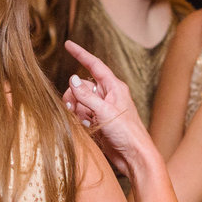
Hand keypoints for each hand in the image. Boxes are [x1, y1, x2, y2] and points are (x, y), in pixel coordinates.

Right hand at [63, 40, 147, 173]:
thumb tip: (72, 79)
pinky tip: (88, 128)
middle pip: (81, 86)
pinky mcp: (98, 121)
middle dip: (74, 96)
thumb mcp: (105, 111)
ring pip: (79, 101)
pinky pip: (81, 114)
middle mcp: (108, 95)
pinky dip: (80, 120)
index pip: (94, 65)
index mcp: (114, 87)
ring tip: (84, 122)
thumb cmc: (127, 133)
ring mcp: (102, 108)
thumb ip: (86, 95)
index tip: (68, 44)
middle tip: (72, 109)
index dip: (81, 54)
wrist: (133, 156)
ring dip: (76, 110)